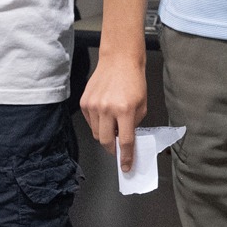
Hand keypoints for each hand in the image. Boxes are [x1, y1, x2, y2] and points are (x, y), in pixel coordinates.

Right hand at [79, 51, 148, 173]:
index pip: (125, 141)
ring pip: (97, 134)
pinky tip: (105, 115)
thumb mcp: (142, 105)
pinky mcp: (84, 102)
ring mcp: (93, 105)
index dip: (126, 157)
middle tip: (118, 148)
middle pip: (106, 141)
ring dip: (105, 135)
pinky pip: (90, 123)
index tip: (126, 166)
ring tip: (113, 126)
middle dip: (113, 149)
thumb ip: (134, 125)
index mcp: (125, 110)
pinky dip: (98, 124)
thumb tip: (126, 140)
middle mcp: (106, 108)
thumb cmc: (133, 80)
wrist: (119, 60)